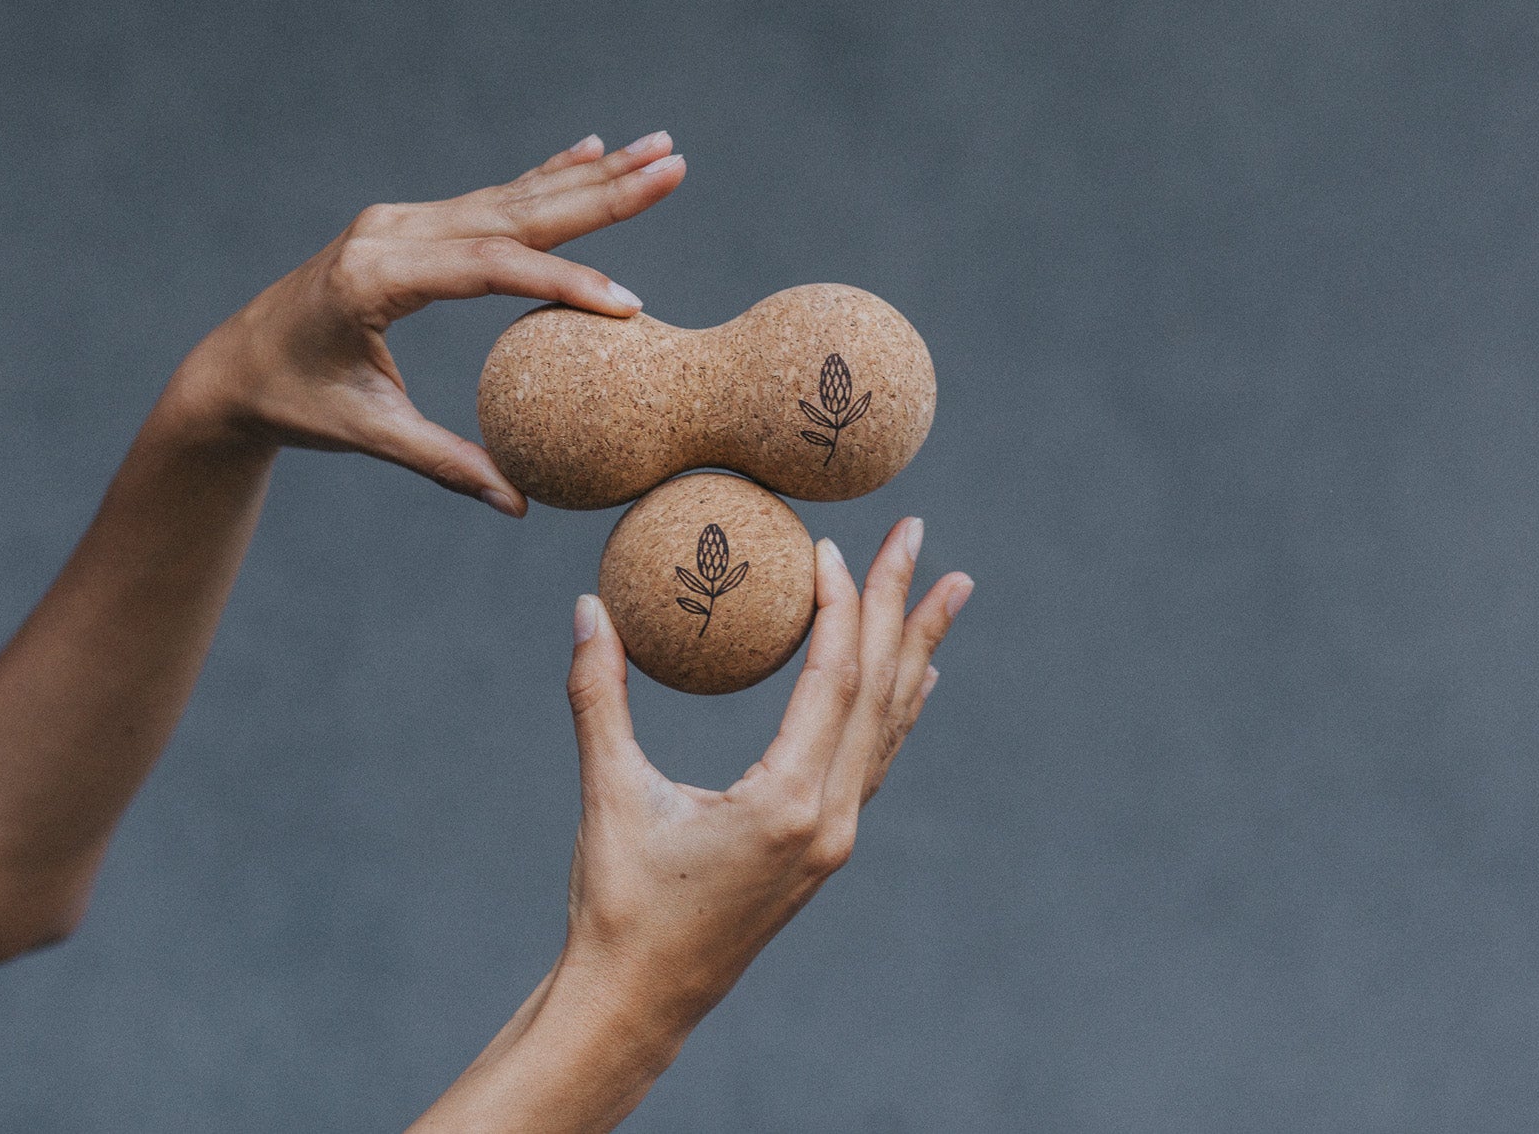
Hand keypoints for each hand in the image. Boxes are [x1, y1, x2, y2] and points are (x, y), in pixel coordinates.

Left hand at [169, 132, 685, 511]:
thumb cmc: (294, 403)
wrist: (231, 367)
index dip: (560, 282)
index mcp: (374, 277)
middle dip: (602, 193)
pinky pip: (490, 200)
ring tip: (659, 152)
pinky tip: (592, 151)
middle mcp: (390, 232)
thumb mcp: (368, 435)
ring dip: (591, 177)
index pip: (487, 270)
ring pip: (511, 197)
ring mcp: (399, 221)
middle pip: (513, 211)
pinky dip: (545, 177)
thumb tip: (516, 506)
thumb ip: (444, 463)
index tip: (626, 300)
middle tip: (673, 167)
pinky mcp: (408, 225)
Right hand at [557, 517, 972, 1036]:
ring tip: (951, 591)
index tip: (833, 542)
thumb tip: (588, 607)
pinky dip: (897, 708)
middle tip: (918, 534)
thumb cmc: (618, 904)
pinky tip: (918, 681)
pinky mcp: (823, 849)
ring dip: (917, 652)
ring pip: (888, 725)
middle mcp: (829, 819)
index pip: (834, 679)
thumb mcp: (609, 793)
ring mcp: (834, 838)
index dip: (840, 604)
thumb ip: (599, 695)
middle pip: (879, 690)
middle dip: (901, 606)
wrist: (637, 1003)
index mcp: (786, 803)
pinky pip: (875, 761)